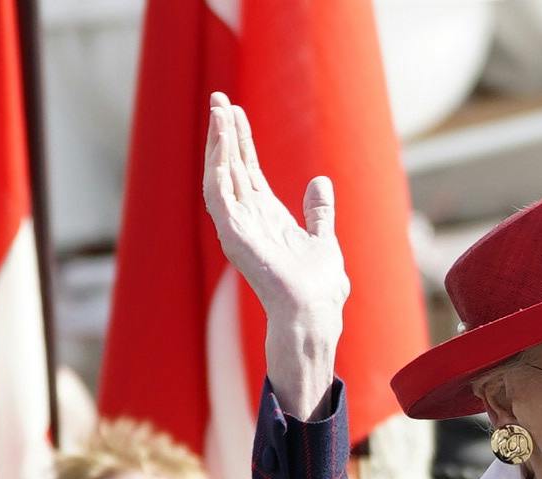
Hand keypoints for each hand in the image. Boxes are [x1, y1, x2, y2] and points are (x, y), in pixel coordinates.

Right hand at [203, 94, 346, 419]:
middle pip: (231, 167)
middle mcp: (247, 220)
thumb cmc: (319, 289)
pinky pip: (219, 196)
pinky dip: (218, 168)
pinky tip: (220, 144)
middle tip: (220, 99)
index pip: (247, 171)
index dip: (240, 142)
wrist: (314, 316)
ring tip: (218, 110)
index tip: (235, 112)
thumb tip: (320, 182)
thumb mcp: (324, 241)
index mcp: (266, 218)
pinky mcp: (233, 237)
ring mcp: (237, 229)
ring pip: (221, 176)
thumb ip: (319, 213)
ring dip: (218, 143)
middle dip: (225, 134)